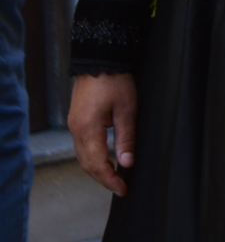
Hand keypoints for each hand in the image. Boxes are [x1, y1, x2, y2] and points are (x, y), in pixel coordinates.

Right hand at [69, 72, 136, 196]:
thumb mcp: (127, 109)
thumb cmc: (116, 81)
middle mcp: (76, 130)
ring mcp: (74, 125)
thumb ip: (126, 138)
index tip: (123, 189)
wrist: (100, 59)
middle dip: (103, 178)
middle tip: (121, 187)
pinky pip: (83, 146)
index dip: (110, 180)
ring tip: (115, 177)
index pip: (98, 164)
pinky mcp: (77, 120)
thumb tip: (127, 163)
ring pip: (83, 156)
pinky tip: (105, 159)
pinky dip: (93, 157)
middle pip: (87, 164)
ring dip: (97, 169)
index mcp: (88, 129)